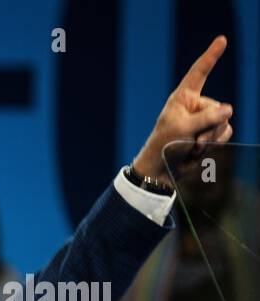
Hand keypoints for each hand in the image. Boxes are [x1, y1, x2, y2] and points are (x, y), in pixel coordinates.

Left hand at [132, 35, 233, 186]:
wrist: (162, 170)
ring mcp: (205, 119)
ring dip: (210, 138)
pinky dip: (214, 144)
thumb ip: (207, 118)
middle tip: (190, 141)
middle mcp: (196, 105)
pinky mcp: (210, 132)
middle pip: (218, 109)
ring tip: (192, 146)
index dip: (211, 56)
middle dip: (208, 128)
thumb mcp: (182, 129)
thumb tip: (229, 110)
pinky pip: (225, 133)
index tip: (222, 40)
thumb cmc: (164, 146)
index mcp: (183, 97)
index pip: (199, 73)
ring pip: (224, 122)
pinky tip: (198, 151)